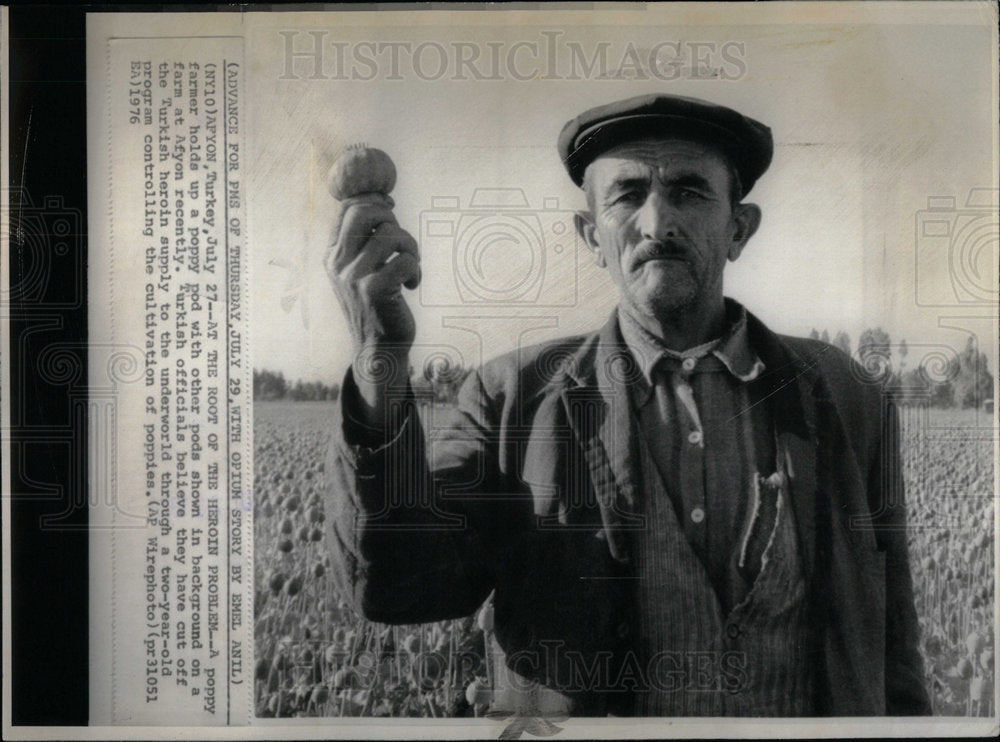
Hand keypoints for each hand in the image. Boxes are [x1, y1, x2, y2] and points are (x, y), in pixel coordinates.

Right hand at [325, 200, 419, 420]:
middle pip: (364, 212)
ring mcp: (354, 277)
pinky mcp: (375, 291)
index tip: (391, 212)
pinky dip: (416, 269)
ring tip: (412, 264)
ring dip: (410, 246)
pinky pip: (405, 260)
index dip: (374, 202)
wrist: (377, 348)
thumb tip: (383, 200)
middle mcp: (338, 263)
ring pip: (390, 235)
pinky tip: (412, 284)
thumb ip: (364, 239)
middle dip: (390, 218)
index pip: (348, 208)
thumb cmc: (376, 304)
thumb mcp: (360, 269)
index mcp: (332, 254)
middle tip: (400, 241)